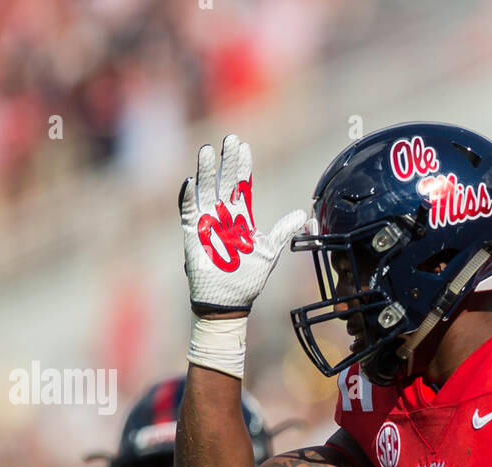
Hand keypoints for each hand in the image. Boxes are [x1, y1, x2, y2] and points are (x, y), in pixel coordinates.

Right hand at [179, 133, 304, 313]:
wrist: (229, 302)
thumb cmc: (248, 279)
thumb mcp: (269, 252)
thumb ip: (283, 231)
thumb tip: (303, 214)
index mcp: (241, 218)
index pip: (241, 186)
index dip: (242, 167)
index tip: (245, 147)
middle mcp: (223, 216)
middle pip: (223, 182)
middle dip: (226, 161)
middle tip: (230, 139)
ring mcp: (207, 223)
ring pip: (205, 191)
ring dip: (206, 172)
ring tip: (208, 151)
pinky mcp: (193, 234)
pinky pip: (189, 211)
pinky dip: (189, 197)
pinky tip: (191, 181)